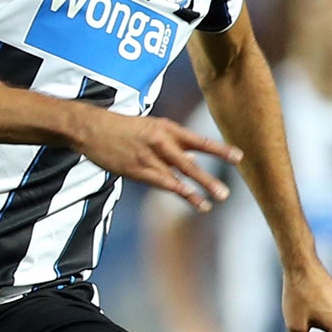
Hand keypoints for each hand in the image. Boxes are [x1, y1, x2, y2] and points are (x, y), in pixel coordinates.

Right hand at [71, 109, 239, 212]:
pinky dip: (177, 190)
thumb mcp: (150, 129)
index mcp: (167, 128)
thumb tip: (190, 161)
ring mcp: (149, 156)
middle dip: (209, 178)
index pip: (199, 142)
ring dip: (196, 189)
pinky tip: (190, 198)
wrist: (92, 128)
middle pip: (191, 161)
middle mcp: (162, 141)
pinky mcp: (137, 169)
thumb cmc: (122, 129)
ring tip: (212, 202)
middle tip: (226, 192)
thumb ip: (171, 145)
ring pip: (178, 175)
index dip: (219, 150)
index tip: (239, 157)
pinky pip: (161, 182)